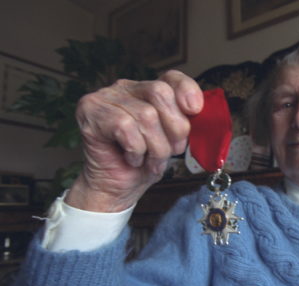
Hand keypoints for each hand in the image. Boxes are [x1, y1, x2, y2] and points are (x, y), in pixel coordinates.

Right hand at [65, 70, 202, 211]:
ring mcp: (106, 97)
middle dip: (174, 128)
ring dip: (155, 147)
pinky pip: (125, 127)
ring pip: (146, 115)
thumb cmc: (145, 163)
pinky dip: (135, 150)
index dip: (187, 91)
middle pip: (160, 92)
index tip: (195, 111)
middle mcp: (126, 88)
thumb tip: (201, 113)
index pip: (172, 78)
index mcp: (147, 91)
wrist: (118, 188)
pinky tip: (132, 158)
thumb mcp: (174, 141)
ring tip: (150, 161)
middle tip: (171, 150)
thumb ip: (185, 122)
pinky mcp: (91, 112)